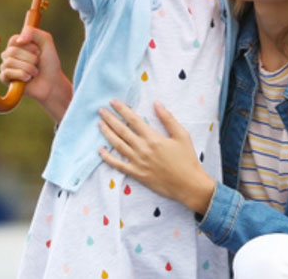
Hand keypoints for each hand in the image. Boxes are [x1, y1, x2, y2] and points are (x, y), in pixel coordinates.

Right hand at [0, 27, 71, 121]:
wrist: (52, 82)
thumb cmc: (49, 62)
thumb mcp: (45, 41)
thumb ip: (32, 32)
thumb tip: (19, 39)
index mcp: (17, 45)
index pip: (14, 39)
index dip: (28, 45)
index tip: (38, 51)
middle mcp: (9, 54)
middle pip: (12, 51)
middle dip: (30, 58)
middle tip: (38, 63)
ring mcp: (6, 66)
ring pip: (9, 62)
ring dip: (28, 67)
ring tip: (35, 72)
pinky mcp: (4, 79)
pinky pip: (6, 73)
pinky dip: (21, 75)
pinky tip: (28, 78)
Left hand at [98, 100, 215, 214]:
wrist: (188, 184)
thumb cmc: (187, 159)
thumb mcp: (182, 135)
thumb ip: (168, 119)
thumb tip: (156, 103)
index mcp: (153, 138)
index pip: (133, 120)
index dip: (122, 109)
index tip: (113, 102)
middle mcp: (142, 149)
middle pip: (122, 130)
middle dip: (110, 119)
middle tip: (101, 110)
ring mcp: (137, 162)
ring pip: (117, 145)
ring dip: (107, 133)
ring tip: (99, 124)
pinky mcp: (136, 174)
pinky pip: (118, 165)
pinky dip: (107, 158)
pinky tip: (100, 150)